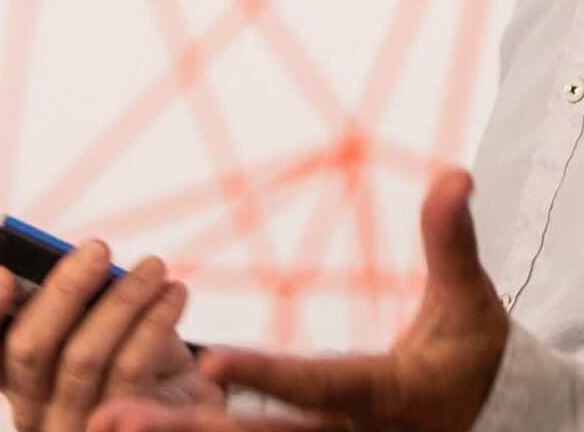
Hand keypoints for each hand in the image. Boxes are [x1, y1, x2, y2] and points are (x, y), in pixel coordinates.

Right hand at [0, 239, 221, 430]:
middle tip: (99, 248)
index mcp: (10, 370)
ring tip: (154, 266)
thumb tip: (85, 255)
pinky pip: (130, 371)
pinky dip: (155, 323)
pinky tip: (175, 293)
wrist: (177, 398)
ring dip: (123, 300)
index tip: (3, 272)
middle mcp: (30, 406)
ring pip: (83, 358)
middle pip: (27, 350)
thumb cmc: (127, 341)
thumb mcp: (98, 314)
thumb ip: (79, 291)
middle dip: (63, 291)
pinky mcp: (117, 427)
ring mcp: (70, 424)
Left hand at [89, 169, 507, 431]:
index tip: (211, 365)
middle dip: (184, 430)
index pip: (315, 385)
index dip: (266, 377)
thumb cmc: (471, 355)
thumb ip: (452, 240)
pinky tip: (136, 424)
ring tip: (101, 422)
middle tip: (113, 416)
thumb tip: (454, 176)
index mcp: (378, 396)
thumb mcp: (468, 299)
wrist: (481, 420)